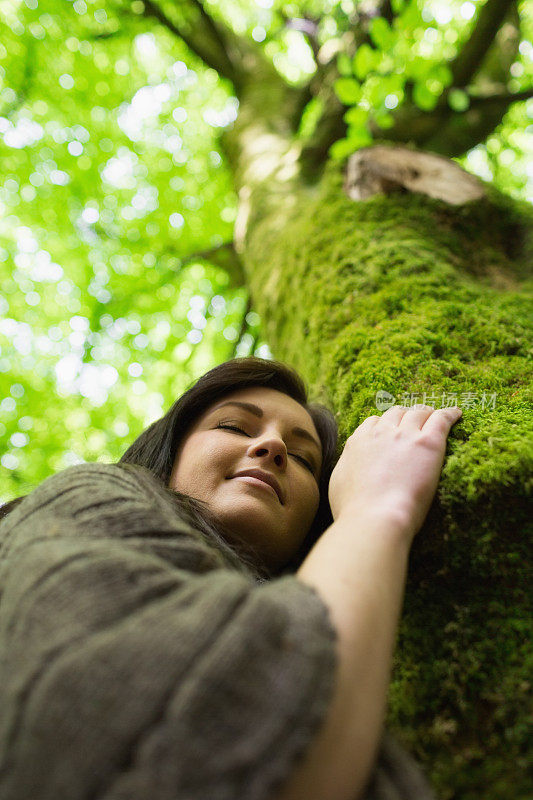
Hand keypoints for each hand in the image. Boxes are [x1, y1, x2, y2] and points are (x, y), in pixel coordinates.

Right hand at [328, 405, 461, 541]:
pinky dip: (450, 414)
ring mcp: (405, 436)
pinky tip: (457, 414)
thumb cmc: (354, 510)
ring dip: (427, 413)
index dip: (385, 425)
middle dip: (406, 415)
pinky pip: (442, 419)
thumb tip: (351, 467)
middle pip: (397, 413)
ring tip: (436, 417)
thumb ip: (347, 467)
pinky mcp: (428, 444)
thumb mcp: (338, 483)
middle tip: (416, 422)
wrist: (374, 517)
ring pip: (419, 413)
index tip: (392, 431)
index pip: (374, 422)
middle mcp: (382, 432)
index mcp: (359, 441)